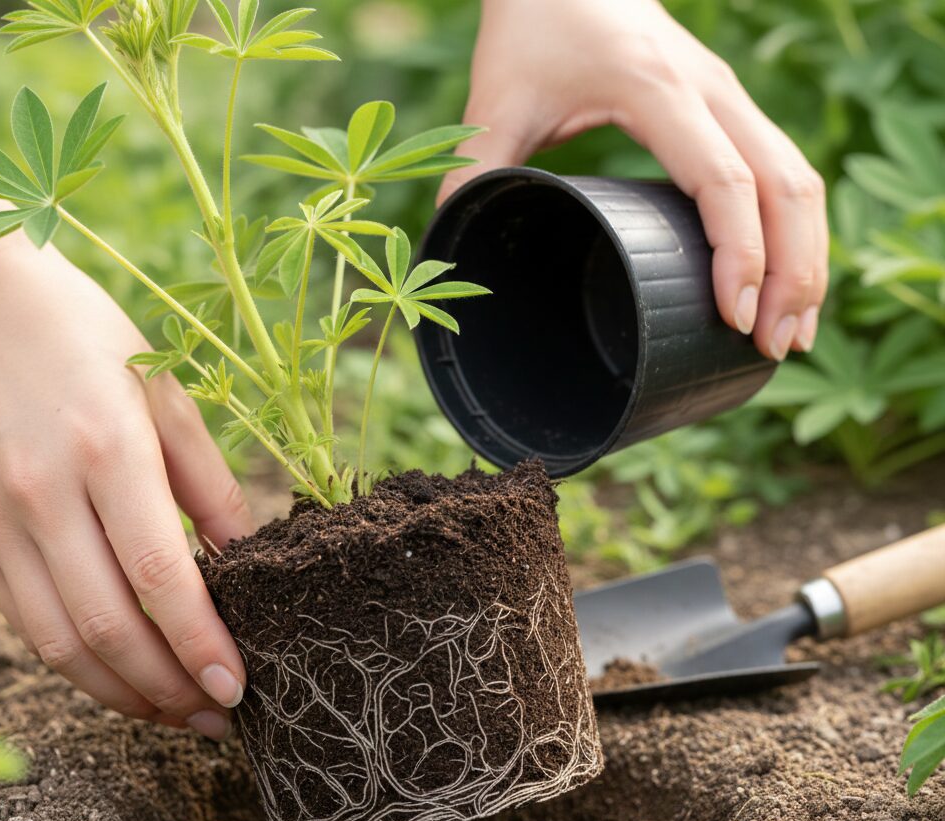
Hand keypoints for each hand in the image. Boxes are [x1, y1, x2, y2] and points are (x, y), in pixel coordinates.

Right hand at [0, 237, 252, 738]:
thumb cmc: (90, 340)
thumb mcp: (167, 395)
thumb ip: (209, 486)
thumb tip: (244, 561)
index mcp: (108, 451)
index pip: (160, 576)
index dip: (200, 644)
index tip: (238, 686)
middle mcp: (44, 494)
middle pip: (108, 626)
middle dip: (169, 688)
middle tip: (219, 715)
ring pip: (61, 640)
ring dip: (123, 692)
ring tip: (178, 714)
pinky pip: (27, 621)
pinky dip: (77, 664)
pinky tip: (121, 676)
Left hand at [439, 0, 827, 360]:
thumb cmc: (533, 24)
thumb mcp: (496, 99)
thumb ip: (472, 175)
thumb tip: (452, 258)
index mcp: (656, 90)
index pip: (724, 182)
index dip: (740, 255)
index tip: (736, 319)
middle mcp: (710, 89)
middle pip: (785, 186)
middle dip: (793, 274)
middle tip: (778, 349)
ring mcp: (728, 96)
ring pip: (800, 178)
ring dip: (808, 257)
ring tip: (796, 332)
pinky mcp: (729, 107)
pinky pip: (786, 169)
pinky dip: (798, 230)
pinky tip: (792, 280)